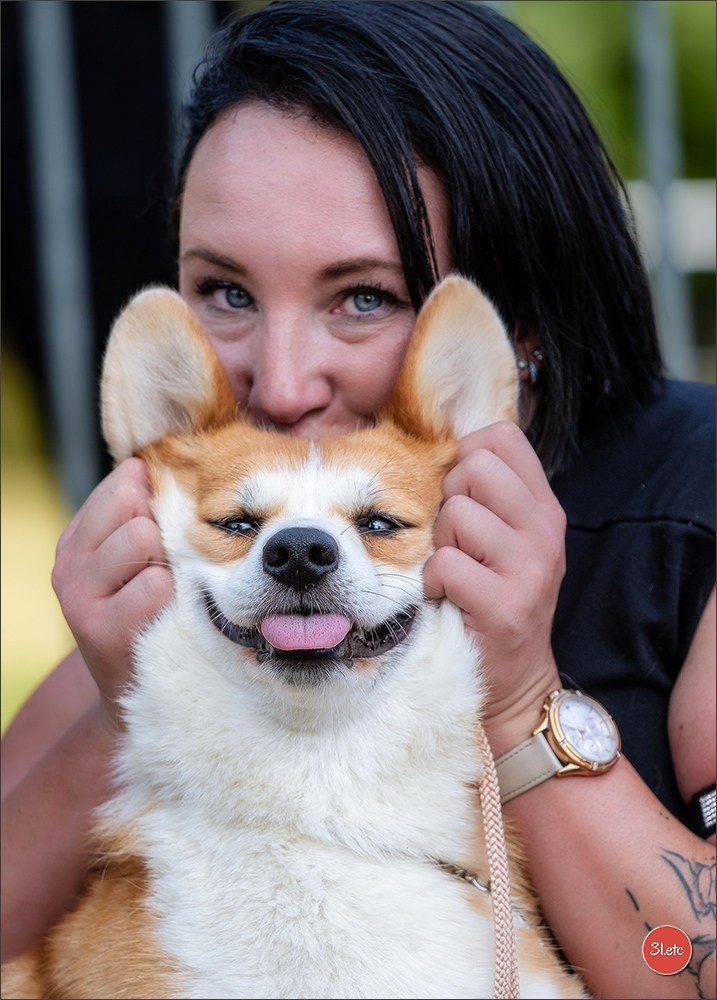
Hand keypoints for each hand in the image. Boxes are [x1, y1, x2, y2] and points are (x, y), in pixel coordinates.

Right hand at [52, 458, 172, 725]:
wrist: (135, 685)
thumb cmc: (148, 610)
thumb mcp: (137, 558)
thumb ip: (144, 512)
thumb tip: (158, 461)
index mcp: (77, 538)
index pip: (123, 482)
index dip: (156, 501)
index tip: (162, 531)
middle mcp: (67, 564)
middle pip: (132, 504)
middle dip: (160, 530)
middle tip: (162, 568)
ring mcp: (79, 597)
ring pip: (141, 537)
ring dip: (165, 561)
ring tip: (162, 590)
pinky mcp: (101, 630)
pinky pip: (154, 583)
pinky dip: (169, 595)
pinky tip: (164, 614)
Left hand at [423, 421, 565, 752]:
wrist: (516, 680)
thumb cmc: (499, 600)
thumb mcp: (510, 541)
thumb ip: (489, 495)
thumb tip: (444, 451)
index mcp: (543, 507)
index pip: (501, 437)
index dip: (465, 456)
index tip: (462, 497)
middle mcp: (544, 530)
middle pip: (474, 466)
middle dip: (450, 500)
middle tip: (458, 543)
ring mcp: (530, 566)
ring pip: (455, 513)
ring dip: (441, 546)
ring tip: (457, 575)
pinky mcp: (505, 604)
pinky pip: (445, 564)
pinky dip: (433, 583)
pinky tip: (448, 599)